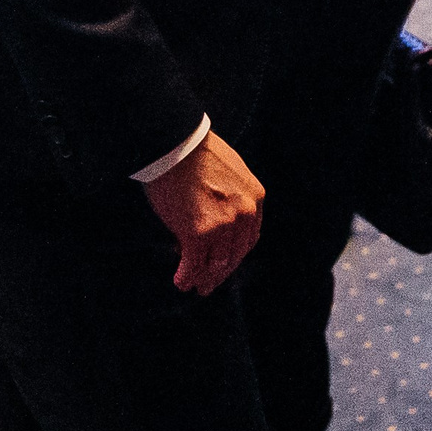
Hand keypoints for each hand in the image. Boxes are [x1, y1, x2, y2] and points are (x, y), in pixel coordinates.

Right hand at [139, 130, 264, 294]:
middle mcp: (245, 213)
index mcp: (255, 197)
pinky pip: (193, 264)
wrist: (176, 144)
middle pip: (235, 254)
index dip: (236, 253)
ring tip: (196, 286)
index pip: (249, 237)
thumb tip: (215, 217)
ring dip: (205, 278)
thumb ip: (231, 196)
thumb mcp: (229, 171)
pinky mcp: (198, 233)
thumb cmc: (195, 151)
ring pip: (216, 263)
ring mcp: (223, 225)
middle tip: (210, 284)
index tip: (226, 263)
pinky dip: (187, 276)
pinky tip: (181, 281)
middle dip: (222, 272)